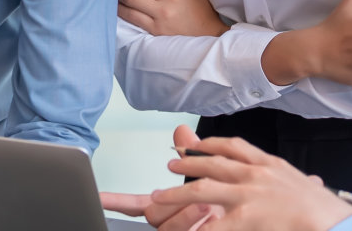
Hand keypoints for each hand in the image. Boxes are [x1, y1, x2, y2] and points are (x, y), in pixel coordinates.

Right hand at [100, 127, 223, 229]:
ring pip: (169, 229)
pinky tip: (216, 221)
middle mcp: (170, 224)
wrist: (253, 224)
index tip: (99, 198)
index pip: (136, 205)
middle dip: (172, 203)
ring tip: (210, 206)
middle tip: (197, 197)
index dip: (116, 201)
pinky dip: (201, 228)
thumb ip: (195, 157)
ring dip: (187, 216)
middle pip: (153, 214)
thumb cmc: (230, 206)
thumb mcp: (214, 177)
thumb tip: (183, 130)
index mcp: (168, 208)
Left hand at [151, 128, 351, 230]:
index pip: (236, 146)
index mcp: (270, 164)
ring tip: (160, 195)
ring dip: (178, 191)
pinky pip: (213, 224)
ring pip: (202, 188)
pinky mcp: (247, 216)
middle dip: (188, 162)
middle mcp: (256, 174)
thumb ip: (287, 179)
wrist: (336, 223)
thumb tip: (291, 178)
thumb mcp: (304, 184)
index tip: (198, 144)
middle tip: (171, 163)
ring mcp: (249, 194)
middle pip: (213, 162)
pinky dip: (196, 229)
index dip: (212, 144)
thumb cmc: (323, 210)